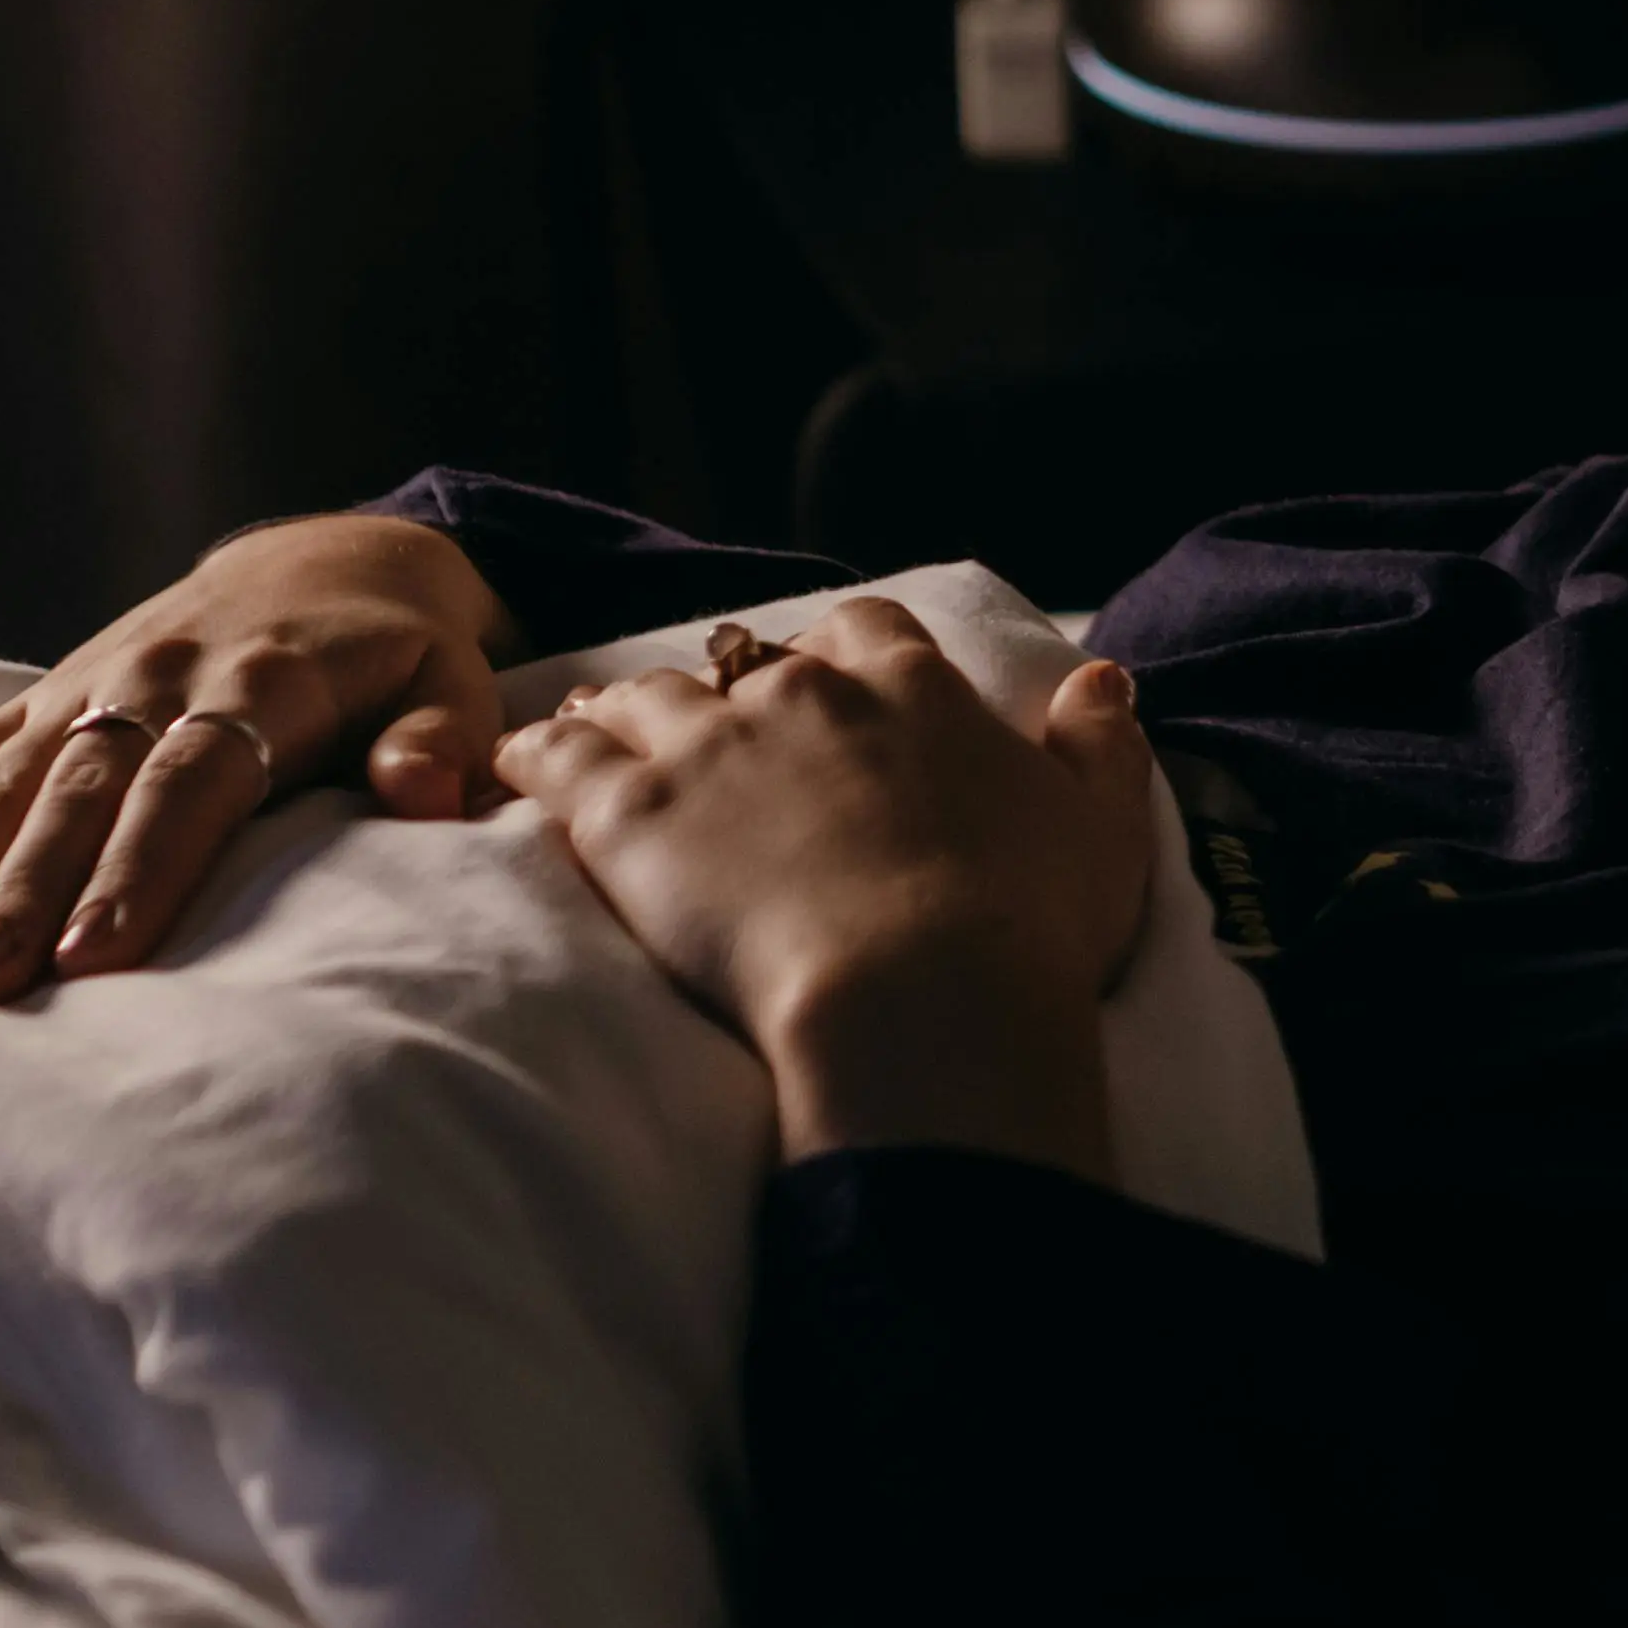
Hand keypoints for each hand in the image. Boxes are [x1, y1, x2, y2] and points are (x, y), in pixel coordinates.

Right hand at [0, 513, 518, 999]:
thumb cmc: (397, 658)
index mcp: (263, 681)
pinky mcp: (49, 690)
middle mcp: (160, 676)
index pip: (192, 782)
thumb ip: (442, 739)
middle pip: (83, 789)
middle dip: (26, 889)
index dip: (142, 866)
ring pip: (12, 775)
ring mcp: (92, 681)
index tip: (97, 955)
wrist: (322, 563)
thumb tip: (427, 792)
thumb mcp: (450, 682)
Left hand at [494, 595, 1155, 1174]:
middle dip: (733, 691)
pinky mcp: (628, 813)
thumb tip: (1103, 676)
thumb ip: (1101, 743)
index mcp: (913, 688)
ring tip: (610, 735)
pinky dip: (538, 753)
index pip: (867, 628)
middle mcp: (803, 694)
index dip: (844, 653)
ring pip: (645, 697)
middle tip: (724, 738)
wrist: (922, 999)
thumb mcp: (1102, 827)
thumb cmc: (1026, 925)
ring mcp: (707, 748)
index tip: (836, 686)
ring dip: (629, 712)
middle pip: (747, 661)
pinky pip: (557, 756)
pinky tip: (524, 761)